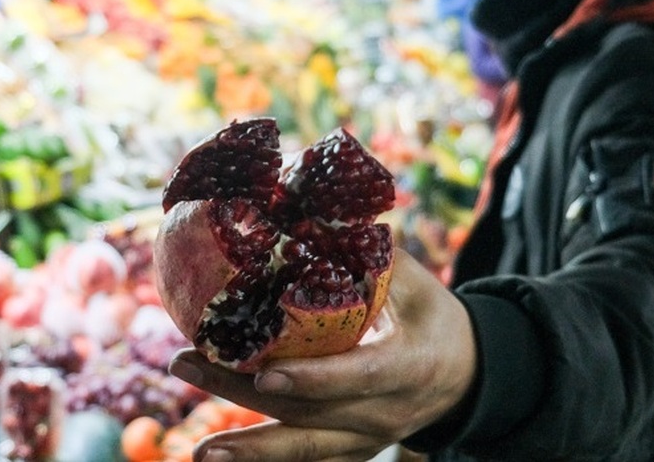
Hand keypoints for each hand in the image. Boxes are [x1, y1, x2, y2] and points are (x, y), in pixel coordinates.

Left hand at [169, 249, 476, 461]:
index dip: (312, 378)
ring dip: (247, 447)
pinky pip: (306, 460)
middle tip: (187, 363)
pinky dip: (263, 459)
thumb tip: (311, 215)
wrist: (466, 374)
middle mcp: (386, 413)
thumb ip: (368, 256)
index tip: (265, 372)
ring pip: (303, 448)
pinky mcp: (353, 451)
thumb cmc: (435, 318)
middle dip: (243, 393)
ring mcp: (368, 438)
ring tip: (198, 448)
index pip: (357, 376)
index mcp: (408, 365)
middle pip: (309, 413)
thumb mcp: (416, 284)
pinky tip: (222, 456)